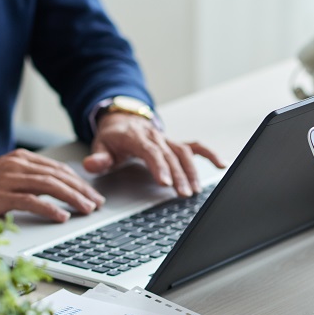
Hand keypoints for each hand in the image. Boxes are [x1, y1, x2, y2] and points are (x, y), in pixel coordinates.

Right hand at [0, 149, 104, 222]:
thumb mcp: (10, 174)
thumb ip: (34, 176)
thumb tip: (64, 186)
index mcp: (22, 158)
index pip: (59, 169)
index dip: (80, 182)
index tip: (94, 194)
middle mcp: (18, 166)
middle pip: (59, 176)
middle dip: (82, 190)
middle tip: (97, 203)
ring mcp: (9, 180)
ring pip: (50, 186)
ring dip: (73, 198)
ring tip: (87, 209)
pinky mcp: (1, 196)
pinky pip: (31, 201)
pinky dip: (50, 208)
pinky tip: (62, 216)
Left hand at [84, 114, 224, 197]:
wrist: (123, 120)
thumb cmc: (113, 138)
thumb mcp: (100, 146)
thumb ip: (98, 157)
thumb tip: (92, 164)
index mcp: (136, 137)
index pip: (150, 151)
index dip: (159, 166)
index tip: (165, 182)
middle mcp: (156, 137)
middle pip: (171, 156)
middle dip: (179, 176)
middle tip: (183, 194)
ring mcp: (168, 140)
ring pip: (184, 153)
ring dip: (192, 172)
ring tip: (195, 190)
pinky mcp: (176, 143)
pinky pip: (196, 147)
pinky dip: (209, 155)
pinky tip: (221, 165)